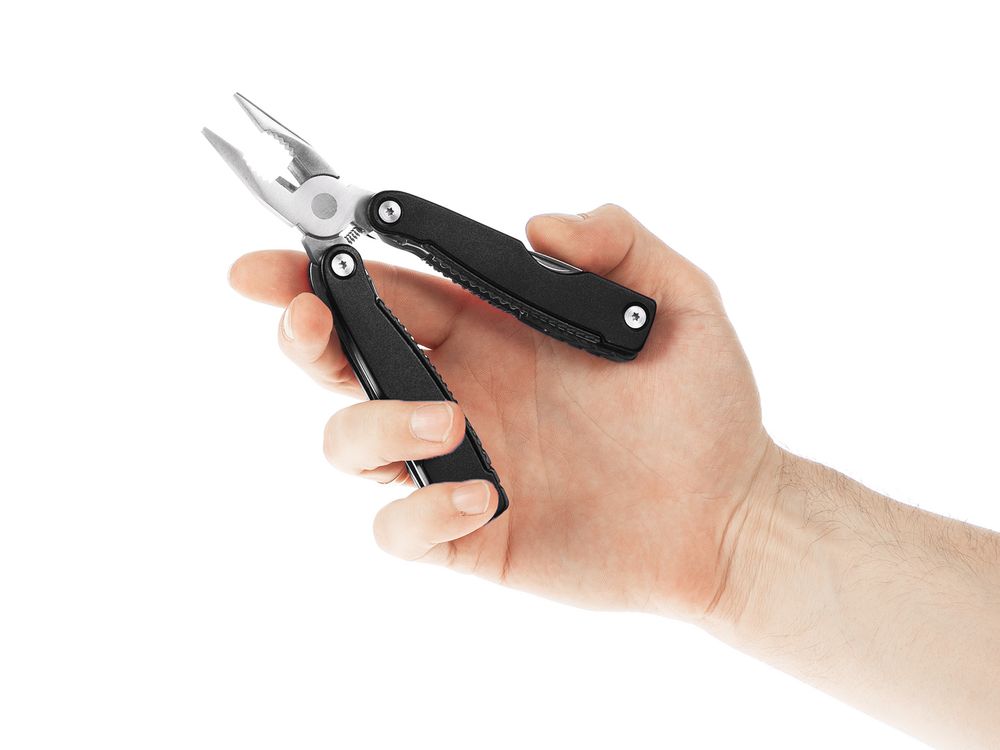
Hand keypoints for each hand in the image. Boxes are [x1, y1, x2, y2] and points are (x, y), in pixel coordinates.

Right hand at [229, 205, 776, 618]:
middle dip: (303, 333)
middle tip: (307, 316)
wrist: (731, 516)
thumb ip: (618, 243)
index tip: (282, 257)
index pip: (386, 291)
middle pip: (341, 360)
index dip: (322, 270)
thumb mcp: (681, 302)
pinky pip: (399, 528)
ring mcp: (458, 464)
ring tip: (450, 420)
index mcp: (489, 331)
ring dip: (376, 423)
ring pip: (351, 443)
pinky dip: (421, 510)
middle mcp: (460, 391)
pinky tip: (488, 498)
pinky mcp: (470, 533)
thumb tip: (538, 225)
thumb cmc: (704, 409)